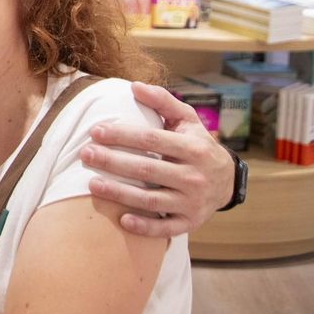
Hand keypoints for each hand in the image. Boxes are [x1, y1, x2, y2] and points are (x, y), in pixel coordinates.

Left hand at [82, 80, 235, 236]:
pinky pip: (166, 228)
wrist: (228, 181)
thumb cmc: (198, 144)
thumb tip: (134, 85)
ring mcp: (192, 202)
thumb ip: (163, 101)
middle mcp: (194, 176)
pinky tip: (123, 220)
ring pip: (151, 201)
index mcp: (193, 148)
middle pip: (147, 170)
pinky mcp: (190, 222)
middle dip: (113, 162)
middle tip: (85, 154)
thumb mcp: (188, 120)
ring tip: (92, 184)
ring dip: (120, 194)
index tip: (95, 131)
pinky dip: (145, 227)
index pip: (151, 139)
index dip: (122, 135)